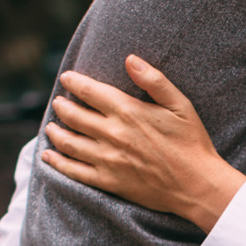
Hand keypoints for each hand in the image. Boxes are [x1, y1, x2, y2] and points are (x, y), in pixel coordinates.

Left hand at [42, 57, 245, 232]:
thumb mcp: (180, 104)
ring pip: (69, 142)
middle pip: (73, 115)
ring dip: (55, 132)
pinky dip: (57, 162)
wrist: (197, 185)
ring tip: (51, 127)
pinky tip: (49, 155)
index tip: (66, 78)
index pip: (89, 91)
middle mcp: (112, 134)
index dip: (73, 82)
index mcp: (128, 111)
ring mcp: (107, 159)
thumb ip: (154, 80)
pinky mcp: (108, 181)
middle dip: (62, 106)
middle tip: (58, 102)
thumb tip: (130, 59)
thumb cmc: (191, 142)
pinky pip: (74, 171)